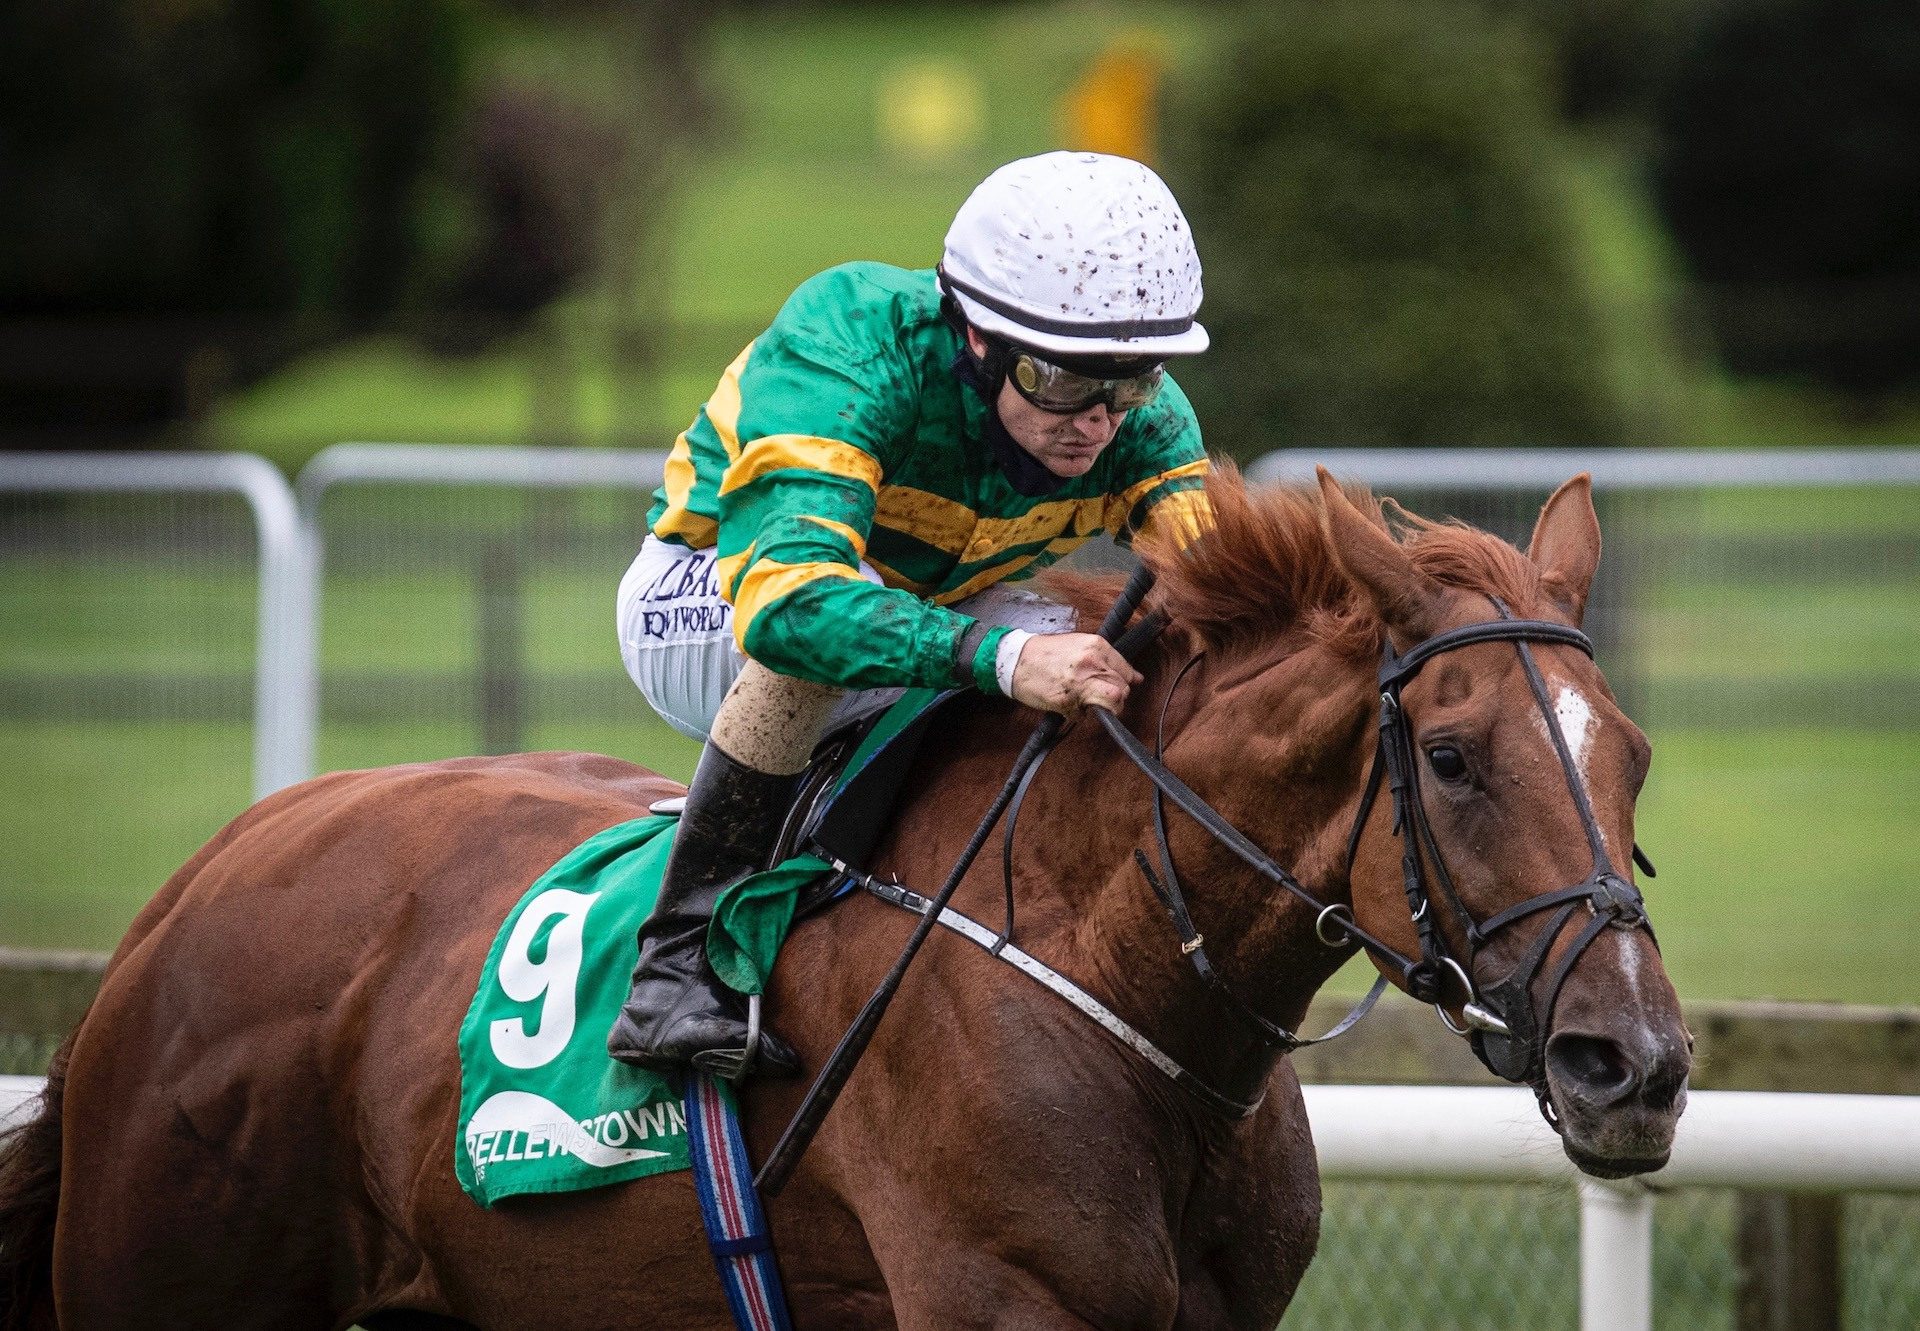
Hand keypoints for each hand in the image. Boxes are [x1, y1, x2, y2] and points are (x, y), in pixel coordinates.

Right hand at [1007, 631, 1142, 716]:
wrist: (1015, 660)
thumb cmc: (1045, 653)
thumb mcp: (1079, 645)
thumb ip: (1106, 660)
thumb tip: (1135, 677)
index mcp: (1096, 646)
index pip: (1126, 671)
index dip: (1124, 682)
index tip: (1120, 687)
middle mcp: (1092, 663)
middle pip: (1122, 690)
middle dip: (1114, 698)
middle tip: (1098, 696)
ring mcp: (1080, 683)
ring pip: (1112, 703)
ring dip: (1103, 708)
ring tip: (1088, 703)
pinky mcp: (1068, 701)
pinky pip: (1084, 716)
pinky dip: (1078, 714)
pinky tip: (1068, 703)